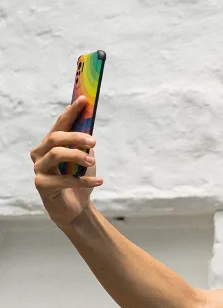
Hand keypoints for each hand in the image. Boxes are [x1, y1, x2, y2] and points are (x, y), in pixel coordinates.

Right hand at [31, 96, 103, 227]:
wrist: (75, 208)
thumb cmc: (78, 180)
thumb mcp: (84, 159)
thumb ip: (84, 144)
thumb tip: (90, 127)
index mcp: (49, 144)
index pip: (59, 124)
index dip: (71, 112)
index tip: (84, 100)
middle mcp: (40, 154)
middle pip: (55, 138)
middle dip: (75, 136)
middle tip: (93, 140)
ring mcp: (39, 169)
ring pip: (56, 154)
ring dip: (77, 155)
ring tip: (92, 161)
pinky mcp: (42, 185)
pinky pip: (64, 179)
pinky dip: (84, 180)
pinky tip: (99, 181)